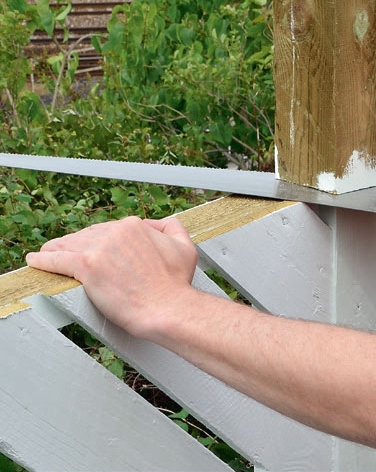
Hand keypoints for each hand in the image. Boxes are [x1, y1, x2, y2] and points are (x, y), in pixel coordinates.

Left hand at [26, 216, 197, 337]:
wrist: (167, 307)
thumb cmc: (176, 284)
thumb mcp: (185, 247)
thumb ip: (172, 228)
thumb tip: (158, 223)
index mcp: (135, 226)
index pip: (108, 229)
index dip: (100, 241)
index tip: (95, 251)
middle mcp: (116, 232)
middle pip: (87, 235)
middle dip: (77, 245)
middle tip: (68, 254)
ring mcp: (100, 248)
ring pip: (69, 245)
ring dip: (57, 250)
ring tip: (47, 255)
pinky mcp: (86, 266)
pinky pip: (56, 259)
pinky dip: (43, 259)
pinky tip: (35, 260)